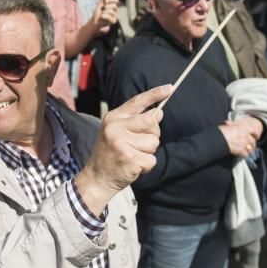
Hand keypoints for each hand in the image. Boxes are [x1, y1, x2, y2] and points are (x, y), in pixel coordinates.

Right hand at [76, 84, 171, 214]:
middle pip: (151, 122)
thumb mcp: (117, 132)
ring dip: (148, 152)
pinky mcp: (128, 158)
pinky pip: (152, 159)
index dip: (155, 94)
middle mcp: (115, 127)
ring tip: (133, 156)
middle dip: (152, 134)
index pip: (137, 102)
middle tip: (139, 144)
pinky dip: (146, 166)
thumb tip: (159, 112)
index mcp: (113, 117)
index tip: (170, 88)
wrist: (96, 178)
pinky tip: (133, 167)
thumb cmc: (111, 154)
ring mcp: (121, 142)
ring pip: (153, 142)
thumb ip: (136, 121)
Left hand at [91, 0, 119, 35]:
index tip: (105, 1)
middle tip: (102, 9)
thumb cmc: (98, 12)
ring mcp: (115, 16)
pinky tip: (102, 17)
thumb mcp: (100, 3)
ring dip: (104, 12)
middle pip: (114, 5)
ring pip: (111, 11)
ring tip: (102, 14)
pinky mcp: (113, 21)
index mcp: (113, 5)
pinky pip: (109, 16)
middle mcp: (116, 10)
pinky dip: (103, 16)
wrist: (95, 20)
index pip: (116, 0)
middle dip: (106, 6)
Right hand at [220, 116, 263, 157]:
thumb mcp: (228, 125)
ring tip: (247, 151)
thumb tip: (230, 122)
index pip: (255, 131)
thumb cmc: (221, 132)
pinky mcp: (241, 150)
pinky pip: (246, 154)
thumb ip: (232, 124)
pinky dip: (245, 155)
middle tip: (250, 145)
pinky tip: (242, 154)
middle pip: (253, 141)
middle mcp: (245, 136)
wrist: (219, 139)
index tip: (256, 136)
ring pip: (251, 148)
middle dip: (252, 144)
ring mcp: (244, 143)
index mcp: (243, 128)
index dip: (256, 134)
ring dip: (249, 150)